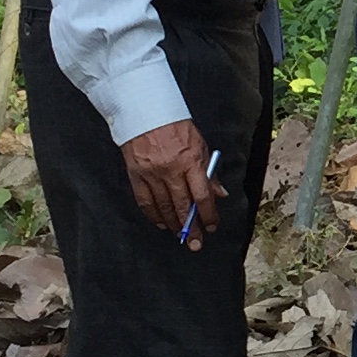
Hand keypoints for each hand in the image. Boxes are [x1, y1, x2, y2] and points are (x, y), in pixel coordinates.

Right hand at [123, 119, 225, 249]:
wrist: (146, 113)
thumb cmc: (176, 127)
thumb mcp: (200, 145)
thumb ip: (209, 172)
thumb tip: (220, 193)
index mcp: (191, 161)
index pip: (202, 196)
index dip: (208, 214)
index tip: (211, 226)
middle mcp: (171, 170)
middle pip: (183, 206)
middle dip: (191, 228)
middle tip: (196, 243)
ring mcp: (152, 173)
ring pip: (164, 206)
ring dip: (173, 224)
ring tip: (180, 235)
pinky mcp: (136, 174)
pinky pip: (145, 201)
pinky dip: (153, 214)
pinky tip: (160, 223)